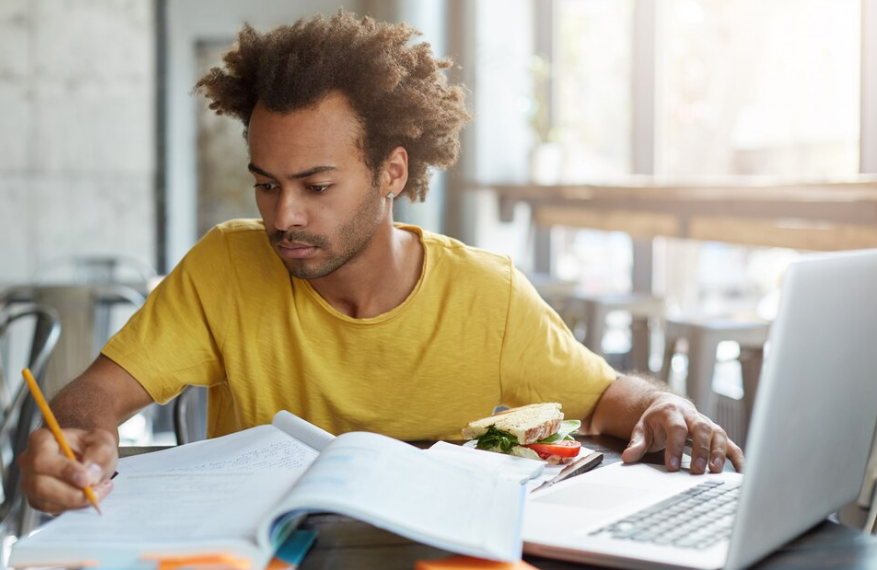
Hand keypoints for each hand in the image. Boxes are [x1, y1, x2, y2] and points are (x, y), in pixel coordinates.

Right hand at [19, 427, 117, 513]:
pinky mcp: (37, 499)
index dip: (63, 470)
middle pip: (40, 484)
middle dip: (72, 493)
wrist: (90, 456)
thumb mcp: (103, 441)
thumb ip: (100, 453)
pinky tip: (88, 496)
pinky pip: (52, 509)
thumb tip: (91, 474)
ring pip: (46, 501)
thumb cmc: (91, 445)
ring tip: (98, 491)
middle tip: (97, 490)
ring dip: (75, 501)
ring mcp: (31, 482)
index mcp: (41, 441)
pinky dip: (73, 506)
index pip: (43, 458)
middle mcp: (30, 462)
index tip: (86, 479)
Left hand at [620, 393, 743, 473]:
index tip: (672, 466)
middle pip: (700, 428)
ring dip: (719, 452)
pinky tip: (740, 471)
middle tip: (697, 470)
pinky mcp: (716, 433)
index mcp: (671, 412)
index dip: (675, 447)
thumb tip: (628, 457)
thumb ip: (636, 443)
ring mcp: (706, 423)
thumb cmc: (656, 420)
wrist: (668, 405)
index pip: (676, 428)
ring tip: (715, 471)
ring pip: (717, 433)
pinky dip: (736, 456)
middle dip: (700, 450)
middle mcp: (692, 415)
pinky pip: (730, 443)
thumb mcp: (642, 429)